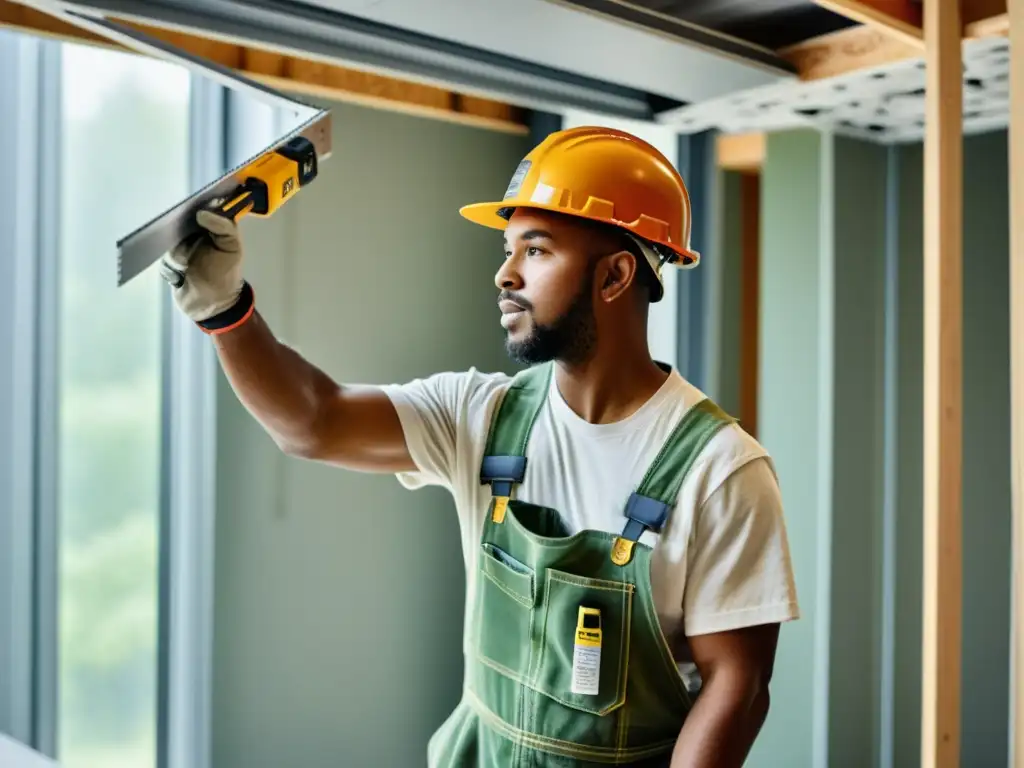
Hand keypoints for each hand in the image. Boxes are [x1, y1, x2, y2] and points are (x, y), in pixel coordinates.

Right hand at [160, 209, 245, 323]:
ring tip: (186, 264)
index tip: (190, 207)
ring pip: (169, 241)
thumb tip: (202, 213)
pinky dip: (171, 265)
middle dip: (179, 229)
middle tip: (185, 240)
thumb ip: (224, 227)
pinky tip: (180, 274)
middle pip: (180, 221)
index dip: (195, 205)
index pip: (201, 208)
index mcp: (213, 228)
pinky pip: (164, 258)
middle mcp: (195, 235)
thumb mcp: (232, 248)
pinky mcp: (170, 262)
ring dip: (177, 253)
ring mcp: (181, 248)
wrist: (211, 305)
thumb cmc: (226, 275)